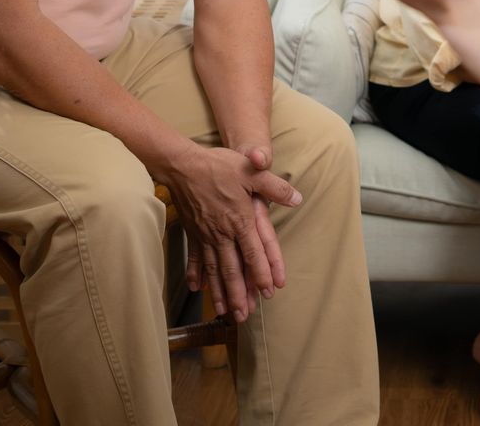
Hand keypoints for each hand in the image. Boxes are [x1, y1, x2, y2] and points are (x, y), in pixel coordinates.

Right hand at [167, 142, 298, 321]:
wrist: (182, 165)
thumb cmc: (219, 166)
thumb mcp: (252, 171)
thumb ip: (276, 187)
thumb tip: (298, 199)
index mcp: (241, 220)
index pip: (254, 253)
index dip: (262, 274)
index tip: (268, 292)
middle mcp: (222, 233)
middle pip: (233, 269)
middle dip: (239, 294)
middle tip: (244, 315)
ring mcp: (205, 235)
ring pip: (214, 270)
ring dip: (220, 292)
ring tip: (224, 312)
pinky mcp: (193, 232)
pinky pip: (195, 259)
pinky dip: (196, 275)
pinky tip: (197, 289)